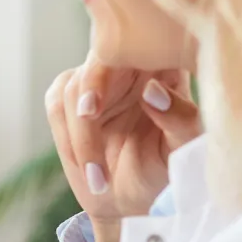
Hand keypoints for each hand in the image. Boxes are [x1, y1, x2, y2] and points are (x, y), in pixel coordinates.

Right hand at [45, 60, 201, 241]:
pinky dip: (68, 139)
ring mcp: (97, 79)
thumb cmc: (170, 168)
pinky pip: (56, 105)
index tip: (106, 93)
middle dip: (90, 90)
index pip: (142, 43)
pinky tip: (86, 167)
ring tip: (98, 176)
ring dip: (80, 136)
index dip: (119, 57)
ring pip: (74, 87)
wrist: (137, 198)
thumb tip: (152, 91)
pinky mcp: (71, 96)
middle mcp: (128, 65)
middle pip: (99, 59)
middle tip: (88, 115)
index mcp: (165, 65)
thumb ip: (180, 118)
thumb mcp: (184, 147)